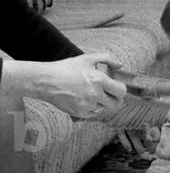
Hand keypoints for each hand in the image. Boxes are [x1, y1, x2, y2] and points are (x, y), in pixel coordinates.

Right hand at [6, 53, 127, 117]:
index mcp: (99, 80)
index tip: (115, 87)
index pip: (121, 91)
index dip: (120, 89)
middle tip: (108, 93)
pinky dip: (92, 108)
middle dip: (115, 98)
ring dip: (103, 103)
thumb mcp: (87, 58)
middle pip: (117, 103)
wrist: (45, 81)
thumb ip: (108, 59)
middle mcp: (94, 94)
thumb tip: (121, 66)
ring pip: (105, 109)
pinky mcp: (79, 113)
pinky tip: (84, 100)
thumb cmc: (67, 68)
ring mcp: (87, 105)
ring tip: (93, 95)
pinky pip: (93, 114)